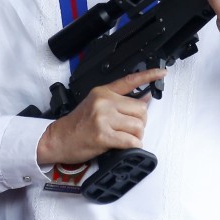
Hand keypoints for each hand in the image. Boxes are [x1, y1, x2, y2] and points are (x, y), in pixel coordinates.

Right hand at [36, 69, 165, 165]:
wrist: (58, 138)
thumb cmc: (76, 124)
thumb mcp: (95, 104)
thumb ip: (117, 101)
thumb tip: (144, 98)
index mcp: (103, 92)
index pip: (129, 81)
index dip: (148, 75)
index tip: (162, 73)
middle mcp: (104, 102)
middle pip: (141, 109)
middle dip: (140, 122)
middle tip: (129, 128)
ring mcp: (103, 118)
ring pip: (138, 126)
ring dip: (136, 136)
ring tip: (124, 137)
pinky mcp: (103, 135)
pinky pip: (131, 141)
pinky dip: (132, 146)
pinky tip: (124, 145)